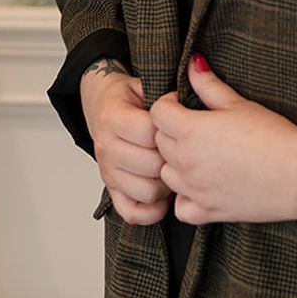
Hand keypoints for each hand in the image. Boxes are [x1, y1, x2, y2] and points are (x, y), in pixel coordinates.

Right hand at [79, 59, 170, 224]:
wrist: (101, 105)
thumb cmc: (127, 98)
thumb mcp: (143, 84)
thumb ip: (164, 93)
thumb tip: (195, 86)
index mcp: (112, 117)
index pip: (150, 133)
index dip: (170, 131)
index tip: (177, 126)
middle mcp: (106, 147)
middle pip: (152, 165)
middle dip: (171, 159)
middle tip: (179, 150)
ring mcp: (107, 172)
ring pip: (148, 191)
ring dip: (165, 184)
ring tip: (170, 168)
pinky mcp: (110, 190)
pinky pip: (132, 213)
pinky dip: (151, 210)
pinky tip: (162, 195)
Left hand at [150, 55, 296, 223]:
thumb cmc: (273, 135)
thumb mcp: (238, 104)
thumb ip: (208, 85)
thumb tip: (192, 64)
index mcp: (190, 130)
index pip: (157, 113)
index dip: (169, 105)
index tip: (186, 106)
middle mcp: (185, 161)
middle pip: (159, 142)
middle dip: (172, 133)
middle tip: (198, 130)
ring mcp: (194, 189)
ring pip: (166, 174)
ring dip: (176, 164)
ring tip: (201, 157)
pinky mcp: (208, 212)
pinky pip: (179, 208)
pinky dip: (185, 199)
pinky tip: (201, 187)